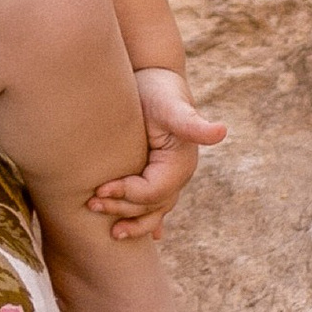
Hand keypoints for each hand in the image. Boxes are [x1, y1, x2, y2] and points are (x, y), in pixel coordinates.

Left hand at [88, 66, 225, 238]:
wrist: (155, 77)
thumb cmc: (159, 90)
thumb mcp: (171, 106)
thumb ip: (191, 123)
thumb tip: (220, 132)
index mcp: (179, 164)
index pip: (152, 192)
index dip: (127, 195)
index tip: (99, 191)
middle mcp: (177, 175)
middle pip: (151, 206)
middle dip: (122, 208)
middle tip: (91, 204)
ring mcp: (169, 177)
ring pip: (154, 211)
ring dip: (134, 223)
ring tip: (112, 233)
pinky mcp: (157, 173)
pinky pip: (155, 205)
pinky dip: (149, 221)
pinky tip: (148, 234)